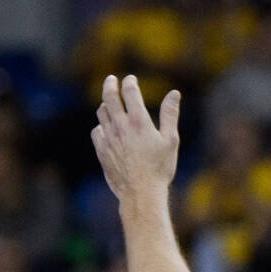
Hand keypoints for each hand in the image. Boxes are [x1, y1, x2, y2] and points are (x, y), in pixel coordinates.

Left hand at [91, 74, 180, 203]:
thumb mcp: (171, 140)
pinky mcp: (102, 149)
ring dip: (105, 104)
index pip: (130, 92)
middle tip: (112, 80)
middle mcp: (120, 126)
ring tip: (110, 103)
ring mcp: (108, 137)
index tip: (131, 79)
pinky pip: (96, 131)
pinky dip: (101, 125)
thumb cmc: (160, 168)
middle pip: (109, 97)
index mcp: (139, 121)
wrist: (140, 192)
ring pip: (101, 112)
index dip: (130, 82)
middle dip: (110, 85)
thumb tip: (174, 93)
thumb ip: (170, 115)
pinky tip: (107, 128)